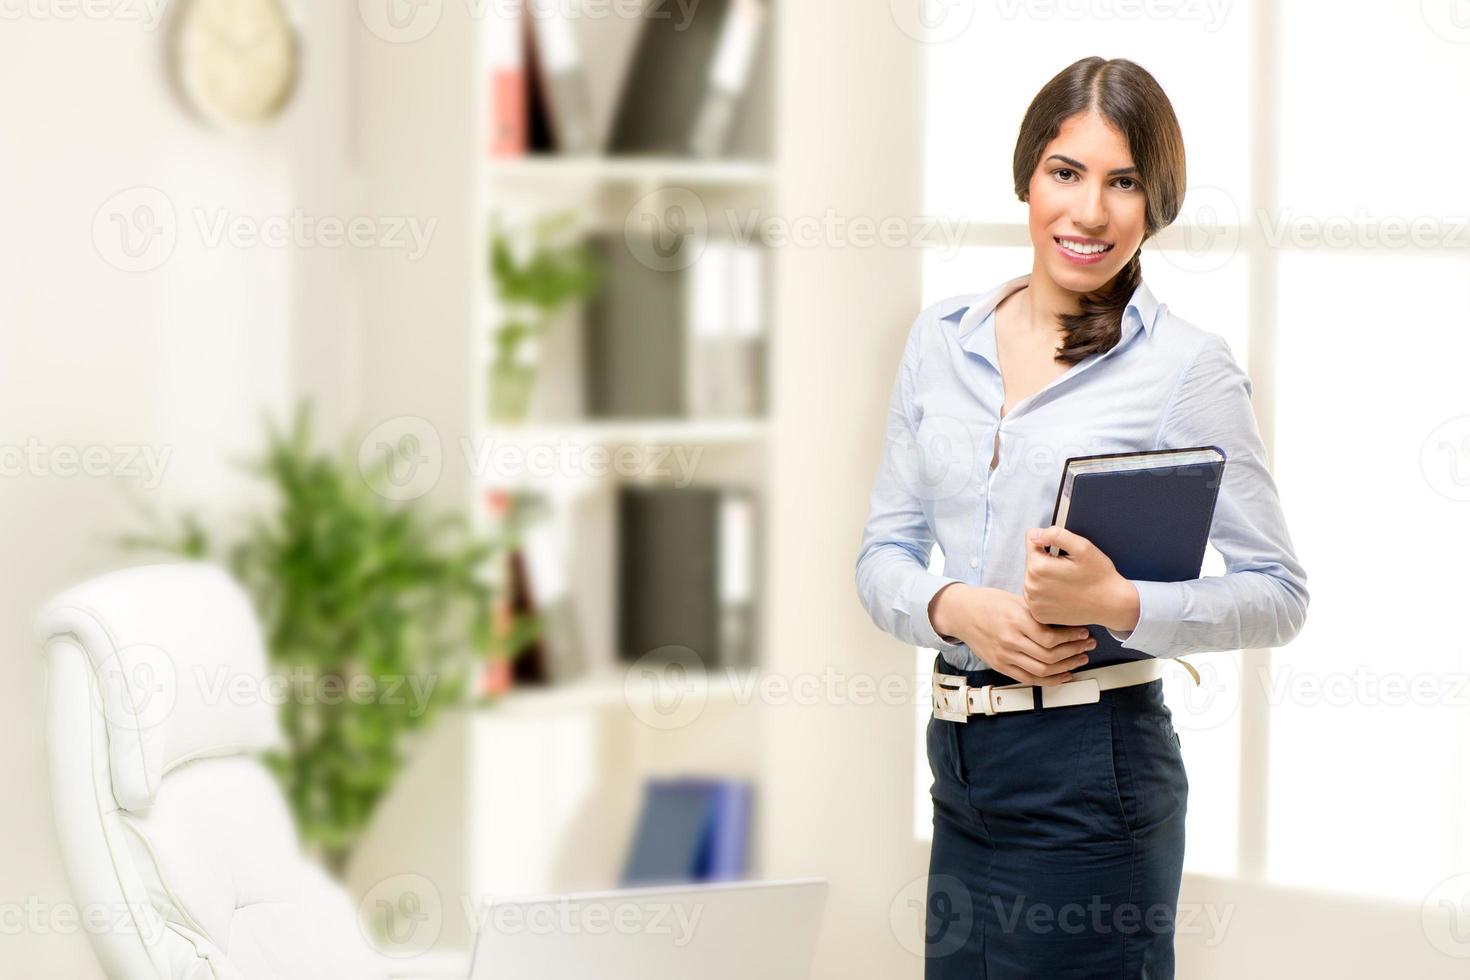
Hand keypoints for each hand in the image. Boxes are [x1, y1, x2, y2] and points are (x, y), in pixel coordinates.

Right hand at [929, 584, 1096, 685]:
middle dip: (1074, 651)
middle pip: (1050, 656)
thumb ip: (1038, 612)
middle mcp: (1010, 640)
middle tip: (1088, 645)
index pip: (1050, 636)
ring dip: (1067, 667)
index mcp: (1016, 620)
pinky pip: (1029, 679)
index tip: (1083, 632)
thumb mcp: (1015, 600)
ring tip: (1080, 658)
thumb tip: (1067, 619)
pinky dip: (1050, 680)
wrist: (962, 612)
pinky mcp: (1001, 666)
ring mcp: (1005, 656)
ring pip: (1042, 670)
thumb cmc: (989, 602)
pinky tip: (1064, 675)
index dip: (1072, 637)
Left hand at [1023, 526, 1137, 630]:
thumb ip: (1056, 535)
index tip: (1063, 554)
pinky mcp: (1039, 614)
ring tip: (1067, 582)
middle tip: (1069, 570)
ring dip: (1045, 577)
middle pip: (1031, 560)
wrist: (1111, 604)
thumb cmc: (1099, 575)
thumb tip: (1034, 534)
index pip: (1031, 541)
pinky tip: (1063, 595)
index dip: (1048, 543)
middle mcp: (1031, 587)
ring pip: (1032, 578)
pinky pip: (1036, 596)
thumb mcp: (1083, 547)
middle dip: (1047, 560)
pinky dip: (1046, 593)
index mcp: (1038, 567)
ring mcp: (1034, 603)